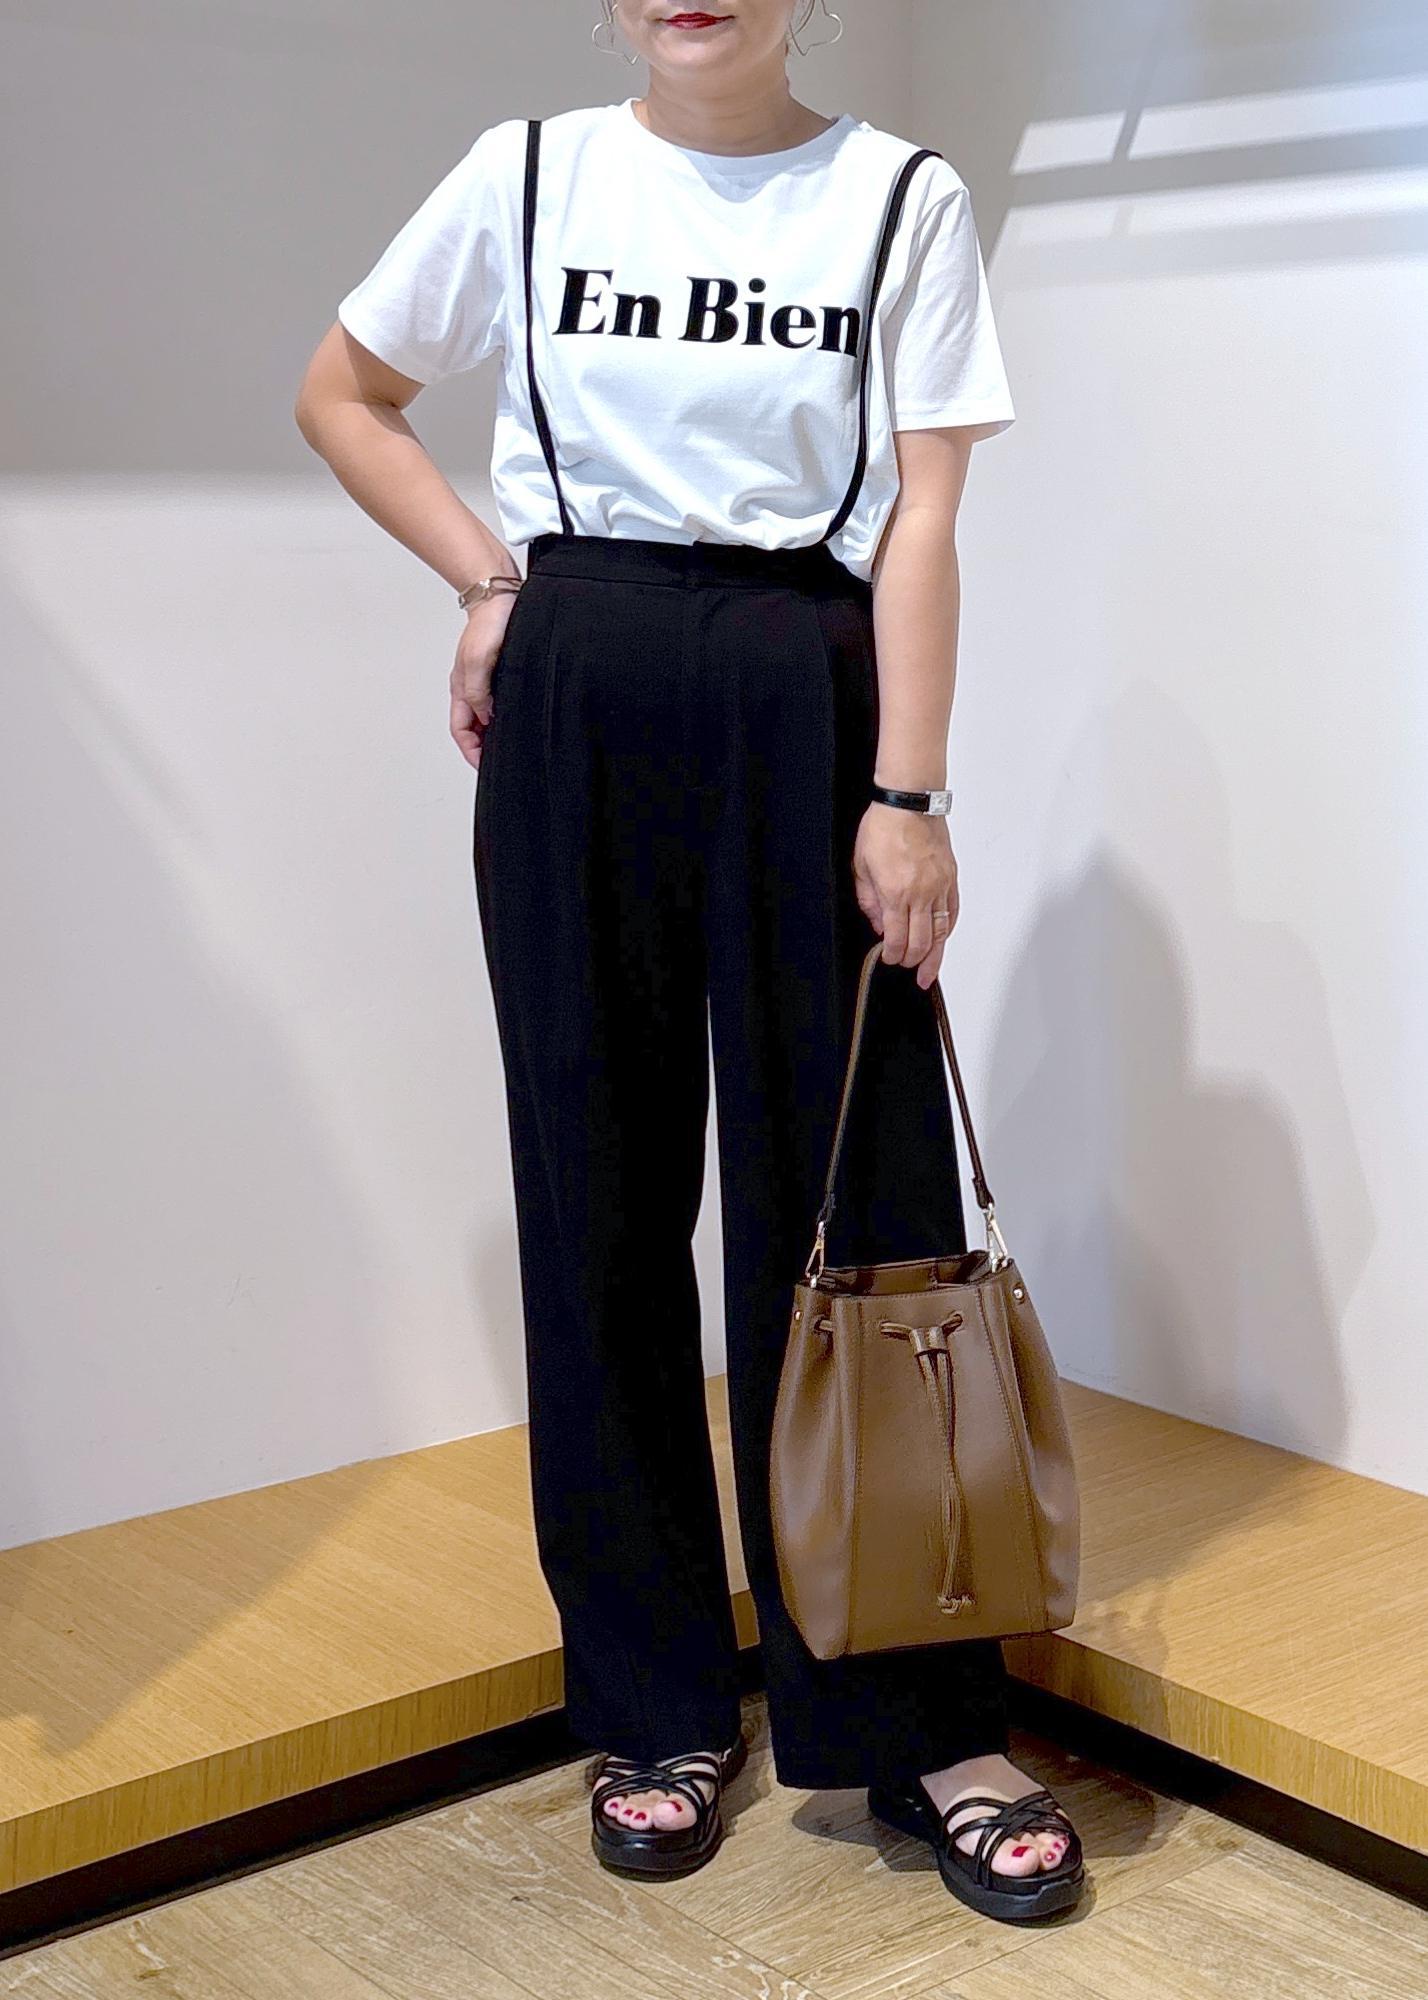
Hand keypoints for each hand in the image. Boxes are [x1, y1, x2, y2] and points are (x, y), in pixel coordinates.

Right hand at [450, 591, 519, 768]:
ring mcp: (485, 681)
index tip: (485, 766)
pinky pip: (498, 703)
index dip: (471, 751)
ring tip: (511, 746)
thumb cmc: (489, 623)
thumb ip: (478, 691)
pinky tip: (517, 720)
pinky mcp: (500, 674)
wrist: (501, 595)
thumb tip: (486, 717)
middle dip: (483, 748)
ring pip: (486, 718)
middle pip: (473, 728)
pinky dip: (504, 716)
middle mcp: (471, 688)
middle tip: (502, 761)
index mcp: (461, 688)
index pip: (461, 730)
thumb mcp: (479, 660)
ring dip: (494, 733)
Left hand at [853, 801, 959, 988]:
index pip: (897, 938)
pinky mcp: (950, 877)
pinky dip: (947, 929)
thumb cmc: (884, 827)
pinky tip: (943, 939)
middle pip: (921, 942)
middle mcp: (921, 894)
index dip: (893, 954)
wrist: (909, 802)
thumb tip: (877, 923)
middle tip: (908, 969)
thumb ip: (868, 900)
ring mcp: (939, 886)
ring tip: (930, 972)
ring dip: (935, 955)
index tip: (889, 958)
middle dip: (913, 961)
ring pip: (941, 932)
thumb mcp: (861, 866)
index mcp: (895, 893)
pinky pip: (952, 911)